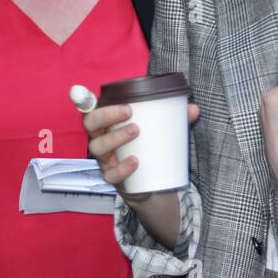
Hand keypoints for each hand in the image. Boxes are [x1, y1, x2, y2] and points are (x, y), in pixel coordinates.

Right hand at [82, 100, 199, 201]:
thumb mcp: (162, 132)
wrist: (153, 185)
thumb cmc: (151, 149)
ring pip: (98, 147)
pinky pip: (111, 174)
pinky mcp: (113, 178)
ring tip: (135, 131)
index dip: (83, 100)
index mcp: (108, 124)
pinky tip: (134, 161)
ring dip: (115, 137)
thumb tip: (194, 109)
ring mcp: (105, 160)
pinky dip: (122, 168)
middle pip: (91, 124)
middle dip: (106, 115)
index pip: (91, 108)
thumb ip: (176, 119)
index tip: (88, 92)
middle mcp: (101, 139)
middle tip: (129, 111)